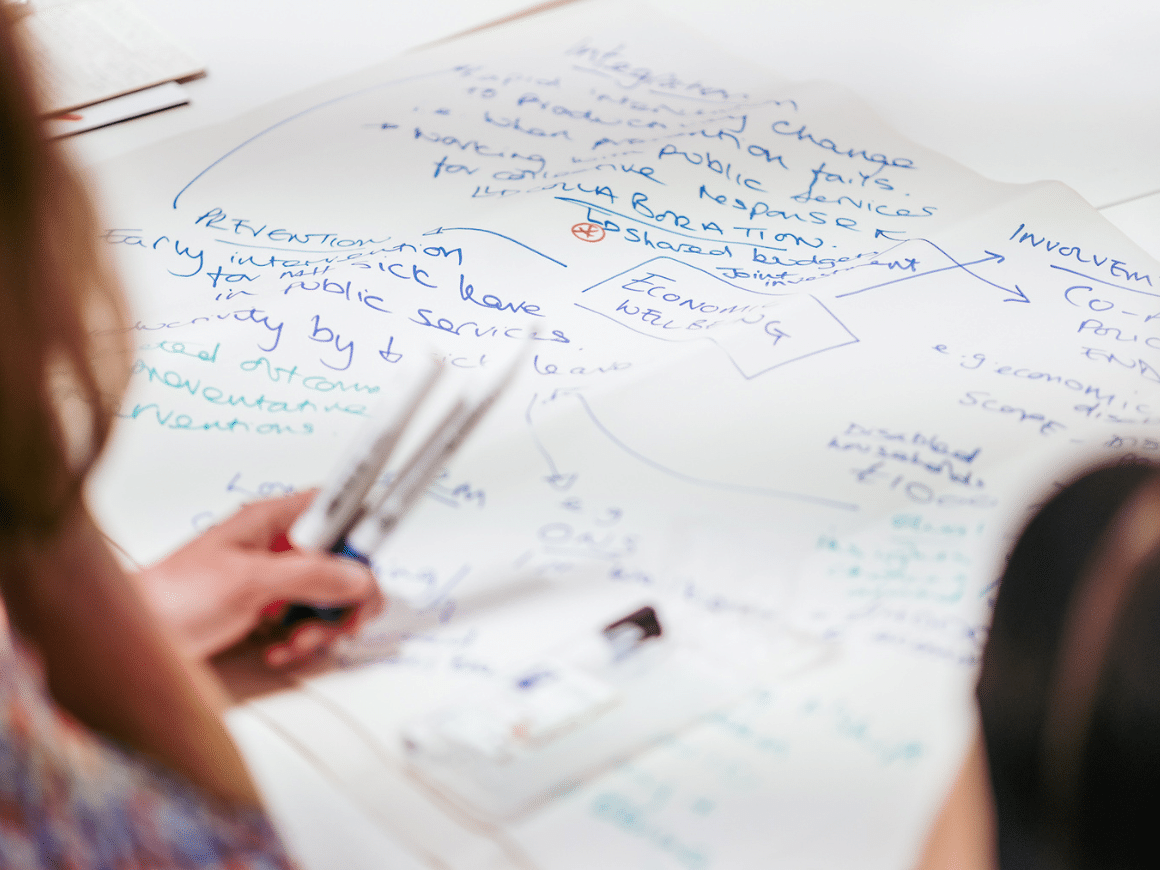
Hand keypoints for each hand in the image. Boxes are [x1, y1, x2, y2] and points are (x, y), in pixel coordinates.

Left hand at [134, 492, 382, 665]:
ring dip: (321, 626)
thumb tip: (357, 575)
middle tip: (339, 617)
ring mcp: (274, 581)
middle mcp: (277, 547)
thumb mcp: (248, 582)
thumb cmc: (168, 600)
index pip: (337, 508)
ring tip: (294, 640)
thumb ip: (310, 575)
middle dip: (345, 596)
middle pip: (343, 560)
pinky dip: (301, 641)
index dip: (360, 530)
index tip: (372, 557)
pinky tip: (278, 648)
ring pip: (329, 598)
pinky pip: (307, 623)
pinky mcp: (267, 613)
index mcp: (271, 521)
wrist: (130, 646)